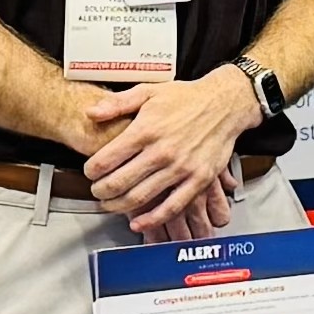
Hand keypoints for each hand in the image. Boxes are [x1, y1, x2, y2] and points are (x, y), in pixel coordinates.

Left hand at [81, 65, 260, 232]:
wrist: (224, 104)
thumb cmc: (186, 98)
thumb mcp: (148, 91)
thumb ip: (117, 103)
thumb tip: (91, 113)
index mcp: (146, 129)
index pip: (106, 159)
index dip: (91, 170)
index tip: (89, 172)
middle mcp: (162, 151)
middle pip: (119, 182)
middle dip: (100, 191)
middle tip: (96, 191)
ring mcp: (181, 168)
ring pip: (140, 197)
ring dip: (118, 206)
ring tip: (109, 204)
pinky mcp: (198, 180)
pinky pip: (172, 206)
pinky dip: (152, 219)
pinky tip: (138, 222)